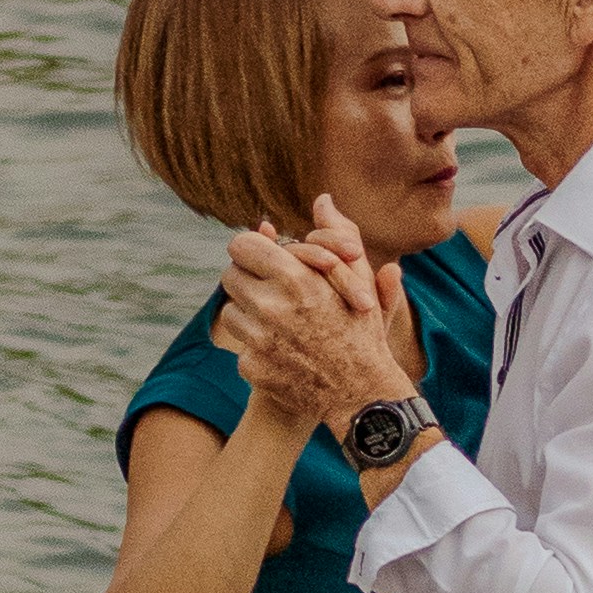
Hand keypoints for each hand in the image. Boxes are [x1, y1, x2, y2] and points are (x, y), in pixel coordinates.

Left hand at [219, 204, 420, 438]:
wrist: (362, 394)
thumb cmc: (362, 330)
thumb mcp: (358, 278)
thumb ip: (338, 234)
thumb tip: (323, 199)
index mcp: (295, 278)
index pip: (241, 246)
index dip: (253, 251)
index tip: (264, 260)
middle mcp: (271, 307)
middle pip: (230, 277)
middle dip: (249, 281)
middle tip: (271, 292)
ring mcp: (258, 340)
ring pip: (230, 312)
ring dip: (249, 315)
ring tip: (279, 323)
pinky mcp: (252, 368)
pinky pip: (238, 347)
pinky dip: (256, 349)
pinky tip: (281, 352)